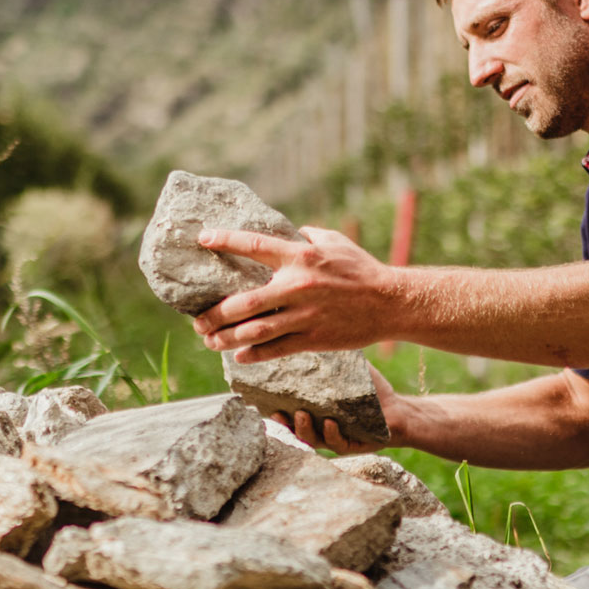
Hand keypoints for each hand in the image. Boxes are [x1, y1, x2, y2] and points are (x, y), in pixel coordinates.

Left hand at [192, 226, 400, 360]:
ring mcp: (304, 315)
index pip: (254, 245)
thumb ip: (307, 236)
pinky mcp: (313, 339)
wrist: (391, 303)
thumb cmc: (362, 269)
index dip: (225, 241)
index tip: (203, 239)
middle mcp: (298, 286)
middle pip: (244, 303)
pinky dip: (254, 354)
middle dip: (215, 314)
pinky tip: (239, 356)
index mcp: (301, 257)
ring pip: (255, 331)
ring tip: (210, 341)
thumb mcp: (335, 241)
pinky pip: (276, 349)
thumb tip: (290, 232)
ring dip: (227, 339)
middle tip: (197, 321)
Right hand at [271, 367, 409, 454]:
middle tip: (279, 412)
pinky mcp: (355, 445)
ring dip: (305, 429)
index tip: (265, 403)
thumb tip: (313, 331)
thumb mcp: (349, 373)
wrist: (397, 409)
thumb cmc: (370, 392)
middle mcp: (322, 429)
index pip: (291, 414)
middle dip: (285, 423)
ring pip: (314, 440)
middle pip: (296, 430)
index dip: (277, 411)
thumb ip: (332, 360)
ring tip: (301, 415)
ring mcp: (336, 439)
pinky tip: (330, 423)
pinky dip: (333, 434)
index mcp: (316, 413)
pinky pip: (339, 443)